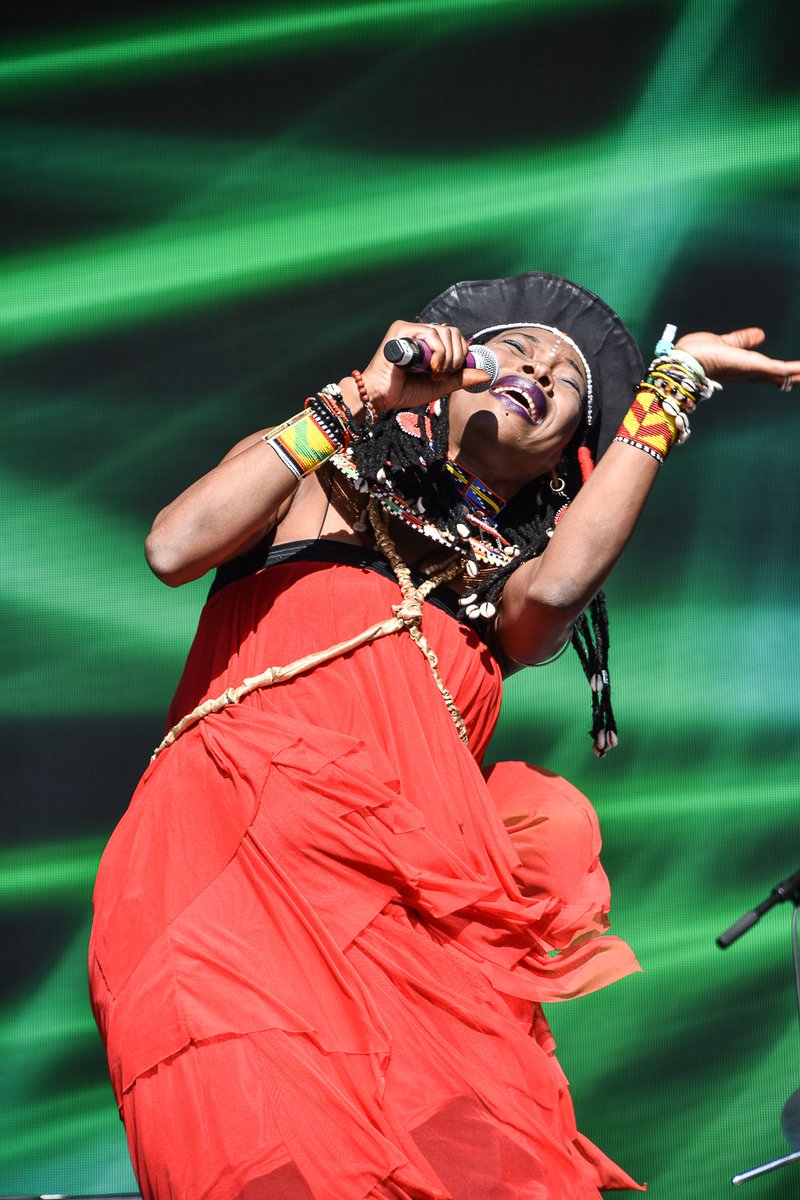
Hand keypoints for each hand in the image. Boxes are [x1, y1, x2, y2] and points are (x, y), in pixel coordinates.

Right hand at [358, 321, 491, 412]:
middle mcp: (419, 332)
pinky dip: (438, 352)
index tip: (452, 372)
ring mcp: (410, 329)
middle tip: (444, 374)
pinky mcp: (401, 330)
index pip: (454, 336)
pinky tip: (431, 368)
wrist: (381, 396)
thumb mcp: (439, 385)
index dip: (460, 353)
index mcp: (427, 342)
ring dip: (447, 356)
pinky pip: (431, 334)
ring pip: (444, 332)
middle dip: (456, 356)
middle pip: (453, 332)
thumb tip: (486, 374)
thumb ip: (460, 378)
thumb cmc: (404, 391)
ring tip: (436, 373)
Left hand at [675, 328, 799, 388]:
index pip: (771, 372)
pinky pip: (779, 370)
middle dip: (796, 376)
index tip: (798, 372)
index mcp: (744, 368)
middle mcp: (751, 373)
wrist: (684, 361)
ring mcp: (752, 371)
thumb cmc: (696, 354)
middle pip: (780, 378)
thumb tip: (760, 334)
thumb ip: (743, 339)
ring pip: (783, 375)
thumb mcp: (726, 342)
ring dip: (799, 373)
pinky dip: (794, 370)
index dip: (786, 372)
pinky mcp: (753, 367)